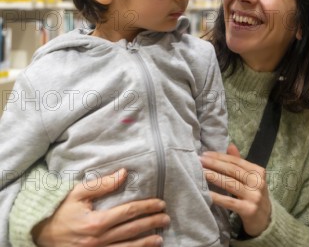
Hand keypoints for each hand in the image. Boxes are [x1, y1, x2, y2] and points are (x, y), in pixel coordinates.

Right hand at [33, 168, 169, 246]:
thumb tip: (124, 173)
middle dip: (152, 223)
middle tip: (166, 218)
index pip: (129, 212)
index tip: (160, 204)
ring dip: (146, 243)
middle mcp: (98, 240)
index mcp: (96, 222)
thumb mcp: (77, 194)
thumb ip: (102, 184)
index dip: (147, 207)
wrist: (38, 234)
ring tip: (160, 238)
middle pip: (133, 230)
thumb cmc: (59, 211)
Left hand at [200, 144, 271, 236]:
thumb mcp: (251, 178)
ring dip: (214, 177)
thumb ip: (240, 163)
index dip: (220, 157)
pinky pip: (229, 201)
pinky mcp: (248, 210)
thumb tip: (230, 145)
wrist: (266, 220)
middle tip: (199, 160)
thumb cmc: (254, 196)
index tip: (205, 154)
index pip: (237, 161)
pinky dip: (217, 197)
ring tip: (201, 172)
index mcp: (259, 172)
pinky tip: (206, 193)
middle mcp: (258, 182)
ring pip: (230, 184)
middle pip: (233, 170)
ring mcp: (254, 196)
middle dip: (215, 164)